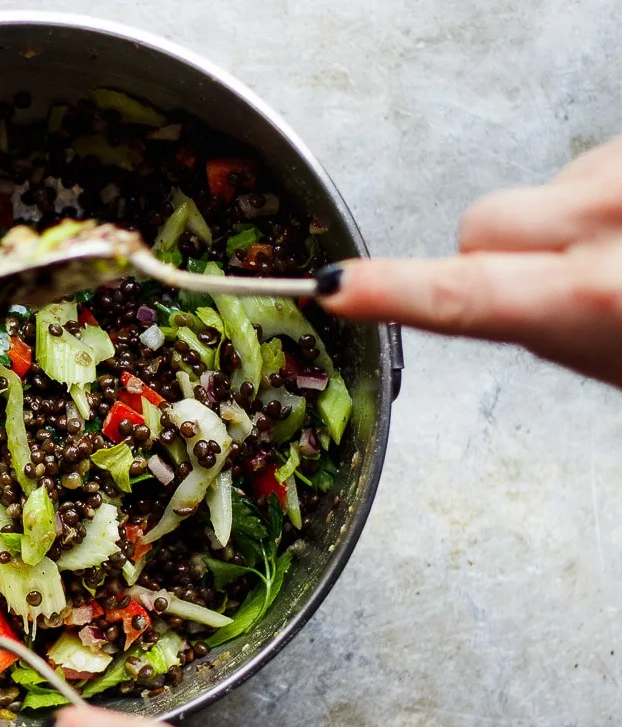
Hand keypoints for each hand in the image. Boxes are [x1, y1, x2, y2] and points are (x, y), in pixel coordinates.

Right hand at [317, 134, 621, 388]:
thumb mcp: (615, 356)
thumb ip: (547, 327)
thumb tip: (506, 306)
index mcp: (597, 297)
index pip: (461, 295)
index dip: (389, 291)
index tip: (337, 288)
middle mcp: (607, 219)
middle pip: (484, 226)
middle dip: (495, 251)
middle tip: (556, 285)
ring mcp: (619, 173)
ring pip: (540, 192)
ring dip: (564, 219)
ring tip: (620, 253)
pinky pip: (588, 167)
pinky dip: (600, 196)